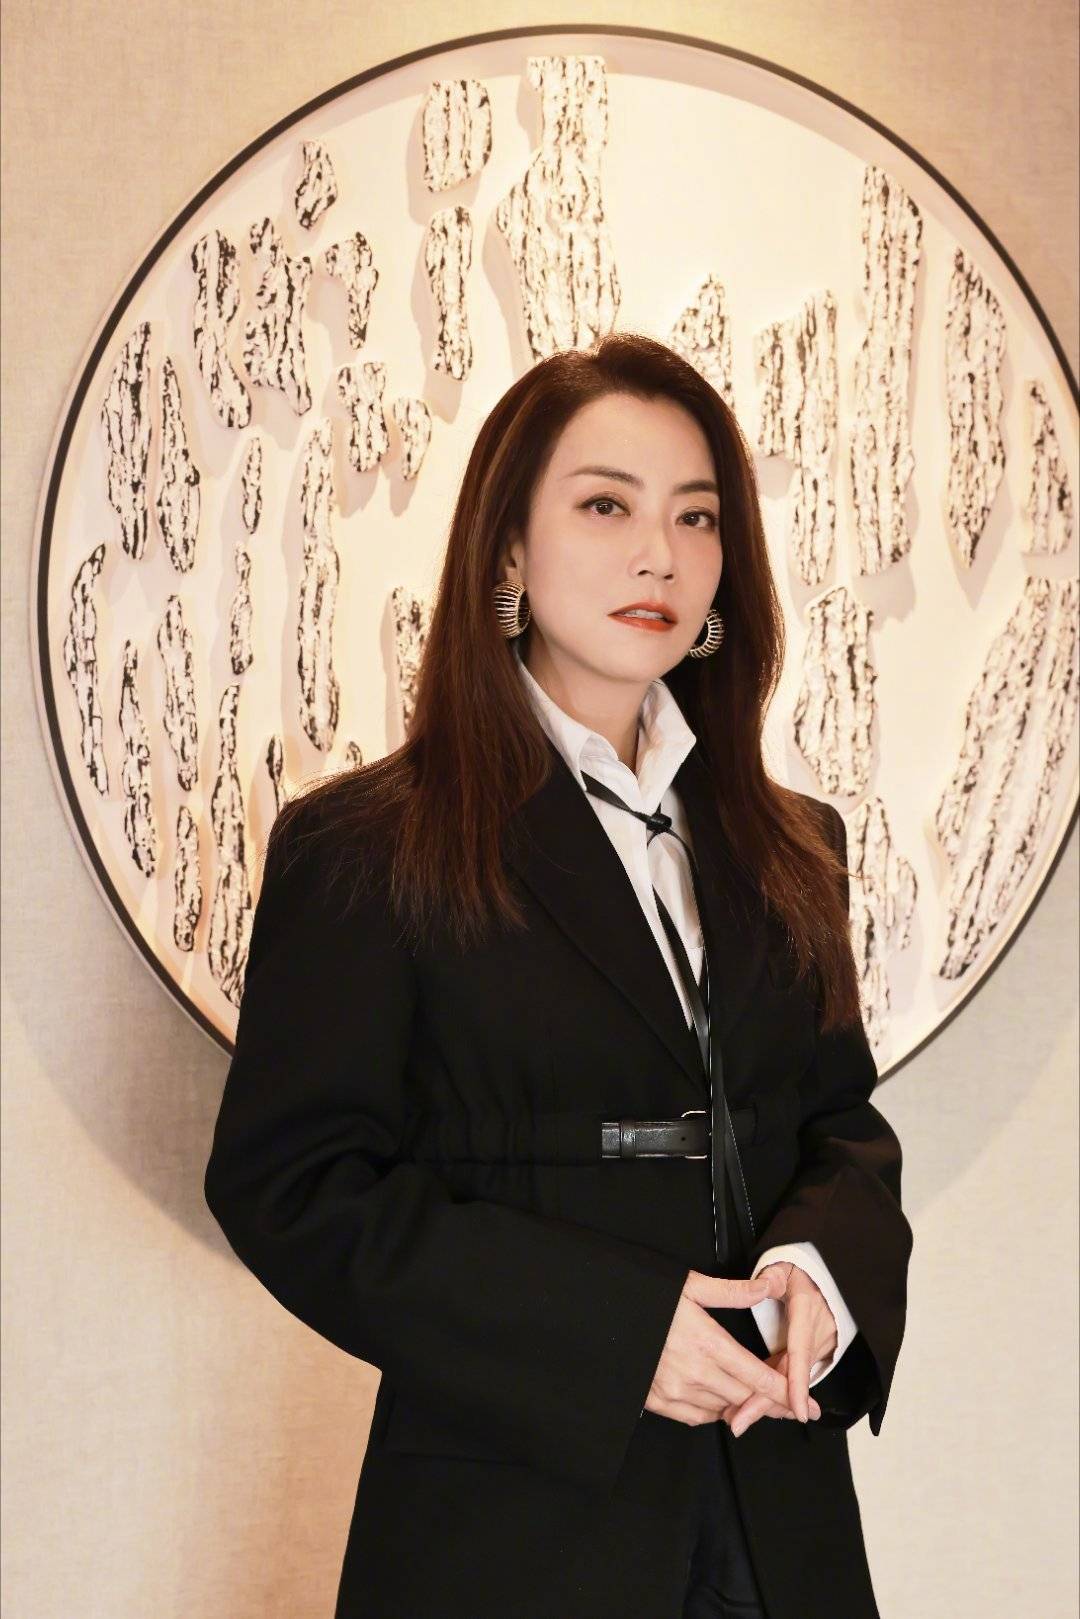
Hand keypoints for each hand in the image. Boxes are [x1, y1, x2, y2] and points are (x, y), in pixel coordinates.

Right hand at [643, 1269, 821, 1427]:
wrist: (603, 1319)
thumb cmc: (647, 1299)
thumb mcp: (689, 1285)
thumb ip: (732, 1291)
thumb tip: (768, 1287)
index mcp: (708, 1343)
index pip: (757, 1377)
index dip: (785, 1393)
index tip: (805, 1403)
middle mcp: (695, 1373)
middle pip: (746, 1398)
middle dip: (770, 1402)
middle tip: (791, 1405)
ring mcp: (676, 1391)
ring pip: (724, 1410)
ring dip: (742, 1406)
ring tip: (756, 1400)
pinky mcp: (658, 1402)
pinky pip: (698, 1417)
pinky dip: (714, 1412)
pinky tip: (721, 1401)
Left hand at [724, 1260, 837, 1436]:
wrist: (827, 1275)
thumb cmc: (803, 1270)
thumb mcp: (787, 1265)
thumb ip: (774, 1276)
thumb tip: (764, 1286)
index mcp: (807, 1312)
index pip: (801, 1352)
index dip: (798, 1383)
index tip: (796, 1410)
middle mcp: (816, 1334)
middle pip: (792, 1375)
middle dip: (766, 1401)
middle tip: (739, 1422)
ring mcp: (817, 1345)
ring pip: (791, 1378)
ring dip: (767, 1399)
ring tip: (738, 1418)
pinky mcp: (812, 1353)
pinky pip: (792, 1373)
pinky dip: (774, 1389)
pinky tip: (753, 1404)